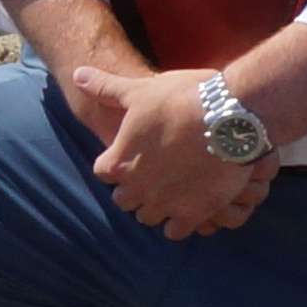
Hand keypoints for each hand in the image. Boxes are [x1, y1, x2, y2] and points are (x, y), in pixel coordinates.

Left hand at [74, 64, 274, 238]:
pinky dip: (180, 223)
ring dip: (156, 206)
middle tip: (152, 175)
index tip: (130, 155)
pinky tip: (190, 206)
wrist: (228, 116)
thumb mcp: (139, 91)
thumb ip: (106, 88)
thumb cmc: (182, 99)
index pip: (104, 172)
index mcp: (119, 161)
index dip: (116, 163)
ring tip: (171, 192)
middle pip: (124, 200)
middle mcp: (136, 188)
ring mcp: (164, 204)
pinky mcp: (193, 214)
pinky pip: (176, 232)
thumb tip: (77, 74)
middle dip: (134, 189)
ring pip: (149, 217)